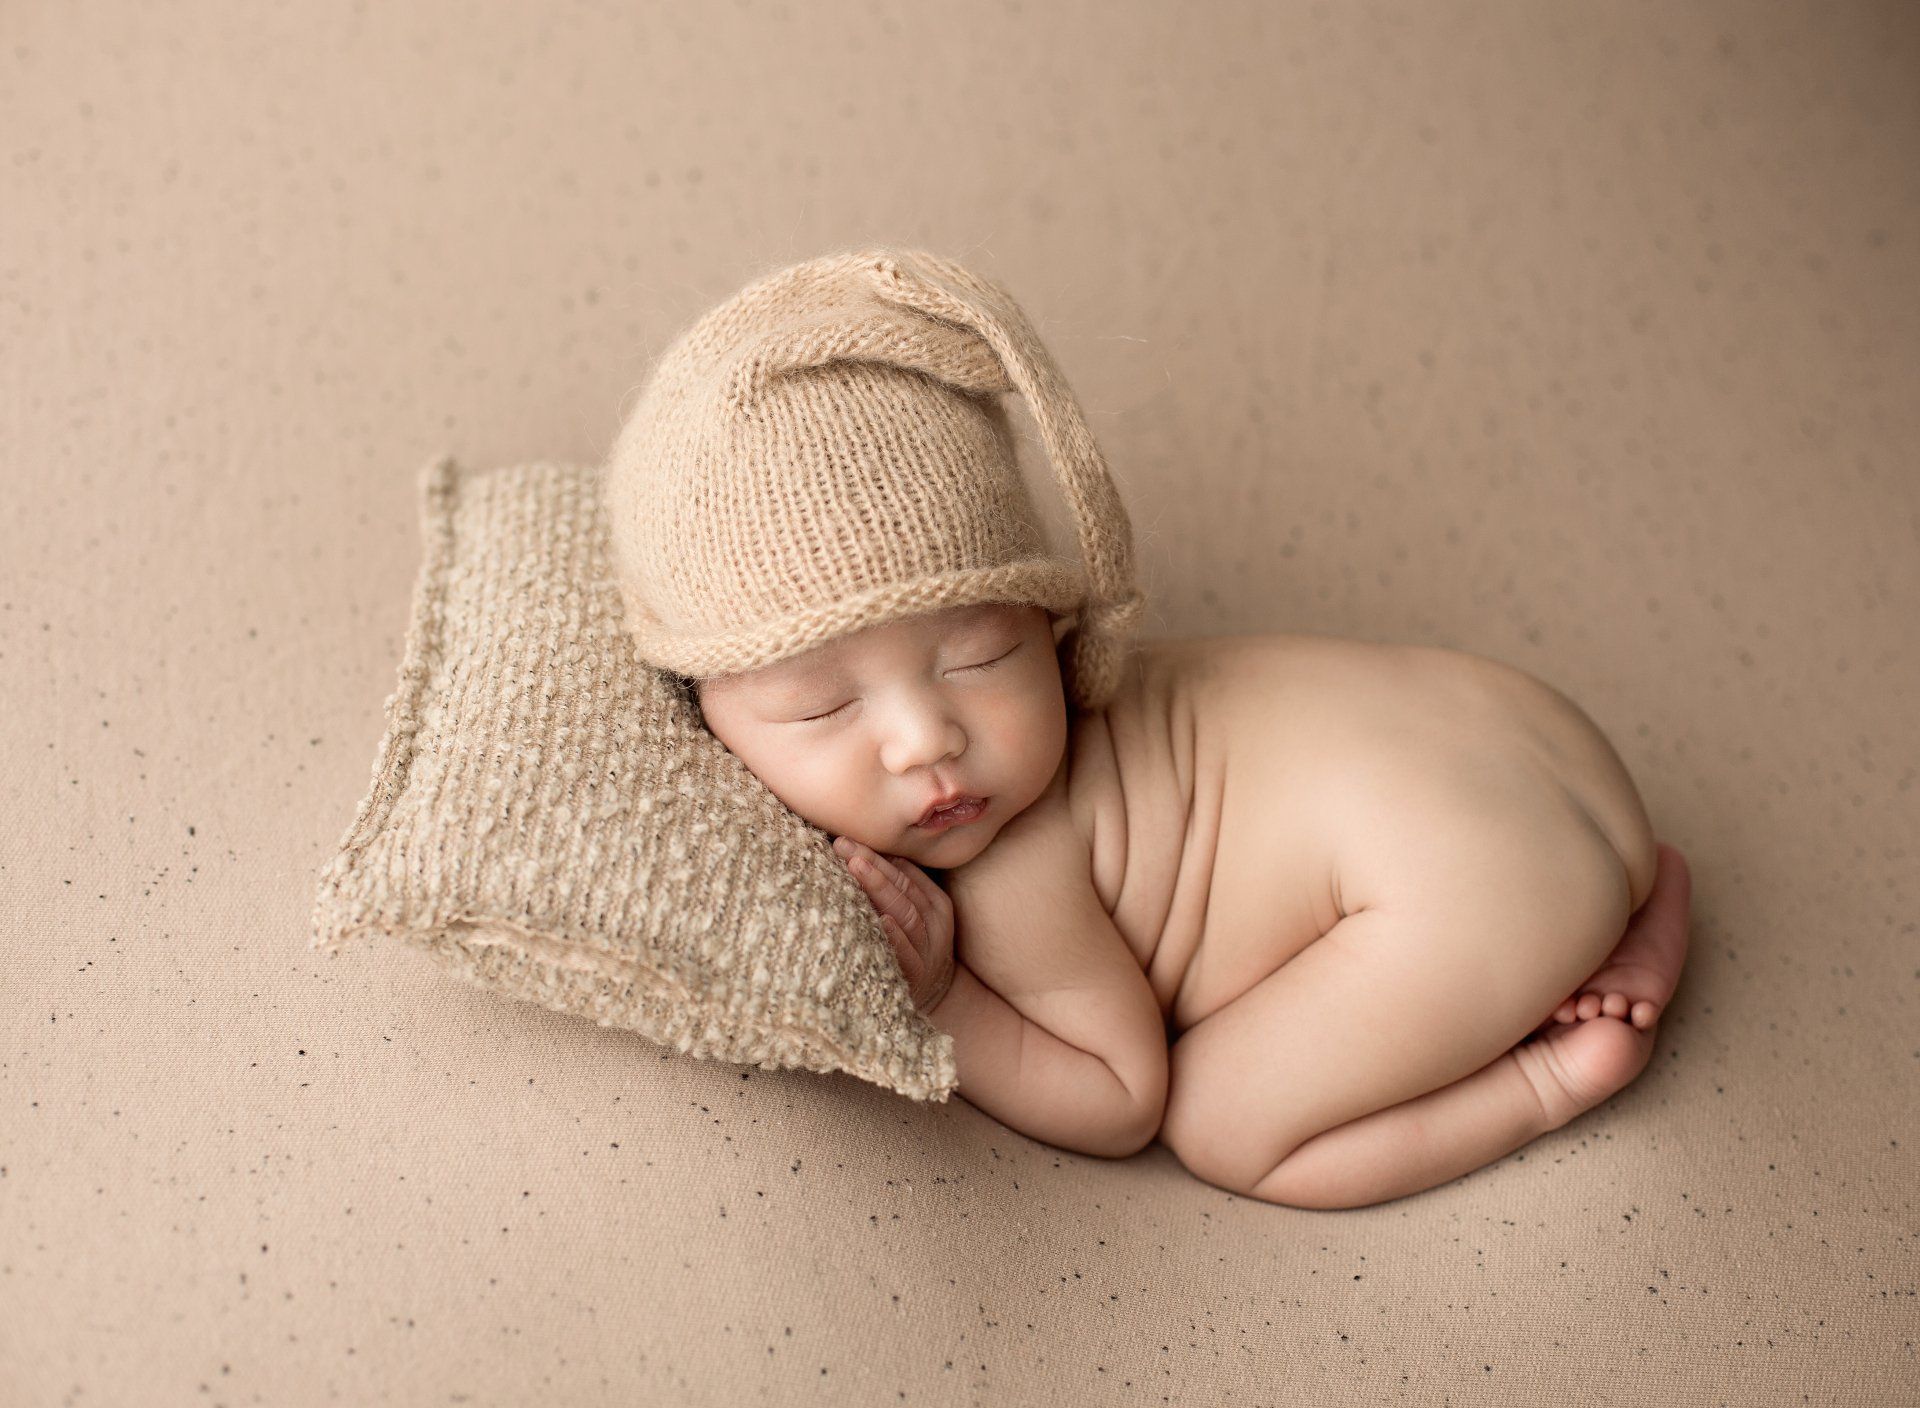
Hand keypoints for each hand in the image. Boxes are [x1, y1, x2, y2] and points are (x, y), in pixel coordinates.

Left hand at [832, 836, 956, 1015]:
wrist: (937, 1002)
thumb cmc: (913, 950)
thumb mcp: (915, 918)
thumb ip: (896, 890)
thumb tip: (856, 853)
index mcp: (936, 905)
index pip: (905, 873)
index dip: (878, 855)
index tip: (849, 839)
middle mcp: (935, 926)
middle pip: (903, 890)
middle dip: (872, 865)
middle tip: (844, 847)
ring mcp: (927, 952)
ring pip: (906, 915)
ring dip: (880, 890)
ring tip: (856, 868)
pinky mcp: (916, 978)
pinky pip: (906, 955)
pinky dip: (894, 937)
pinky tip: (880, 921)